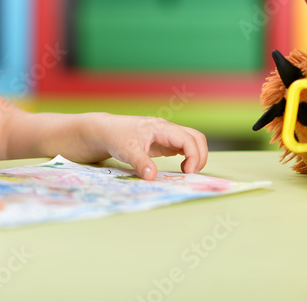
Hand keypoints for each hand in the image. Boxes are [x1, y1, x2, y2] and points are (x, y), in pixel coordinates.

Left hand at [90, 114, 208, 180]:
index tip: (188, 173)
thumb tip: (152, 177)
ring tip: (186, 173)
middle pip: (196, 137)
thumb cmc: (116, 137)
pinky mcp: (164, 142)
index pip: (188, 139)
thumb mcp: (127, 151)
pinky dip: (188, 158)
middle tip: (191, 175)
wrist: (106, 131)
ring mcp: (167, 135)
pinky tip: (181, 169)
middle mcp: (167, 129)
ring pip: (192, 141)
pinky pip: (183, 148)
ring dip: (195, 156)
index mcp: (161, 128)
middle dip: (200, 156)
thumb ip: (141, 163)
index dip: (194, 156)